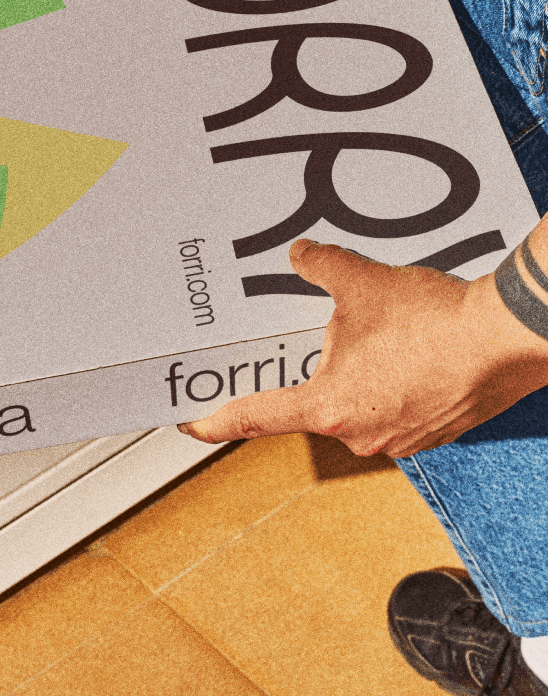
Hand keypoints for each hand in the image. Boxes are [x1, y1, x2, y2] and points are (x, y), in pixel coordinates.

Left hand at [180, 237, 547, 457]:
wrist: (506, 339)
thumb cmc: (433, 321)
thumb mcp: (360, 282)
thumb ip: (320, 267)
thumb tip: (302, 255)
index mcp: (328, 406)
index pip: (255, 416)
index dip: (216, 420)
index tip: (190, 425)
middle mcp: (356, 435)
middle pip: (316, 400)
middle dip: (326, 364)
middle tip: (351, 332)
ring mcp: (396, 441)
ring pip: (358, 403)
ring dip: (364, 373)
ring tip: (393, 336)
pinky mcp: (429, 436)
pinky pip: (395, 408)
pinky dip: (397, 383)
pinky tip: (416, 352)